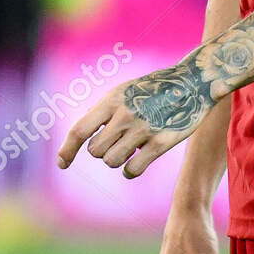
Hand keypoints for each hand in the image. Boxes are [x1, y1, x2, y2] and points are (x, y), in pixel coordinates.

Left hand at [55, 64, 214, 178]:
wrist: (192, 83)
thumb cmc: (154, 89)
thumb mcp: (125, 91)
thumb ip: (104, 111)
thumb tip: (83, 135)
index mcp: (112, 100)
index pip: (79, 130)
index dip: (67, 150)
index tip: (62, 164)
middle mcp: (124, 115)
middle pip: (95, 151)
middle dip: (102, 151)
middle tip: (117, 142)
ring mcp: (143, 130)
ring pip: (111, 161)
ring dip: (117, 160)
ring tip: (131, 148)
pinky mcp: (161, 143)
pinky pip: (132, 170)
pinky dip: (131, 170)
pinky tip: (139, 160)